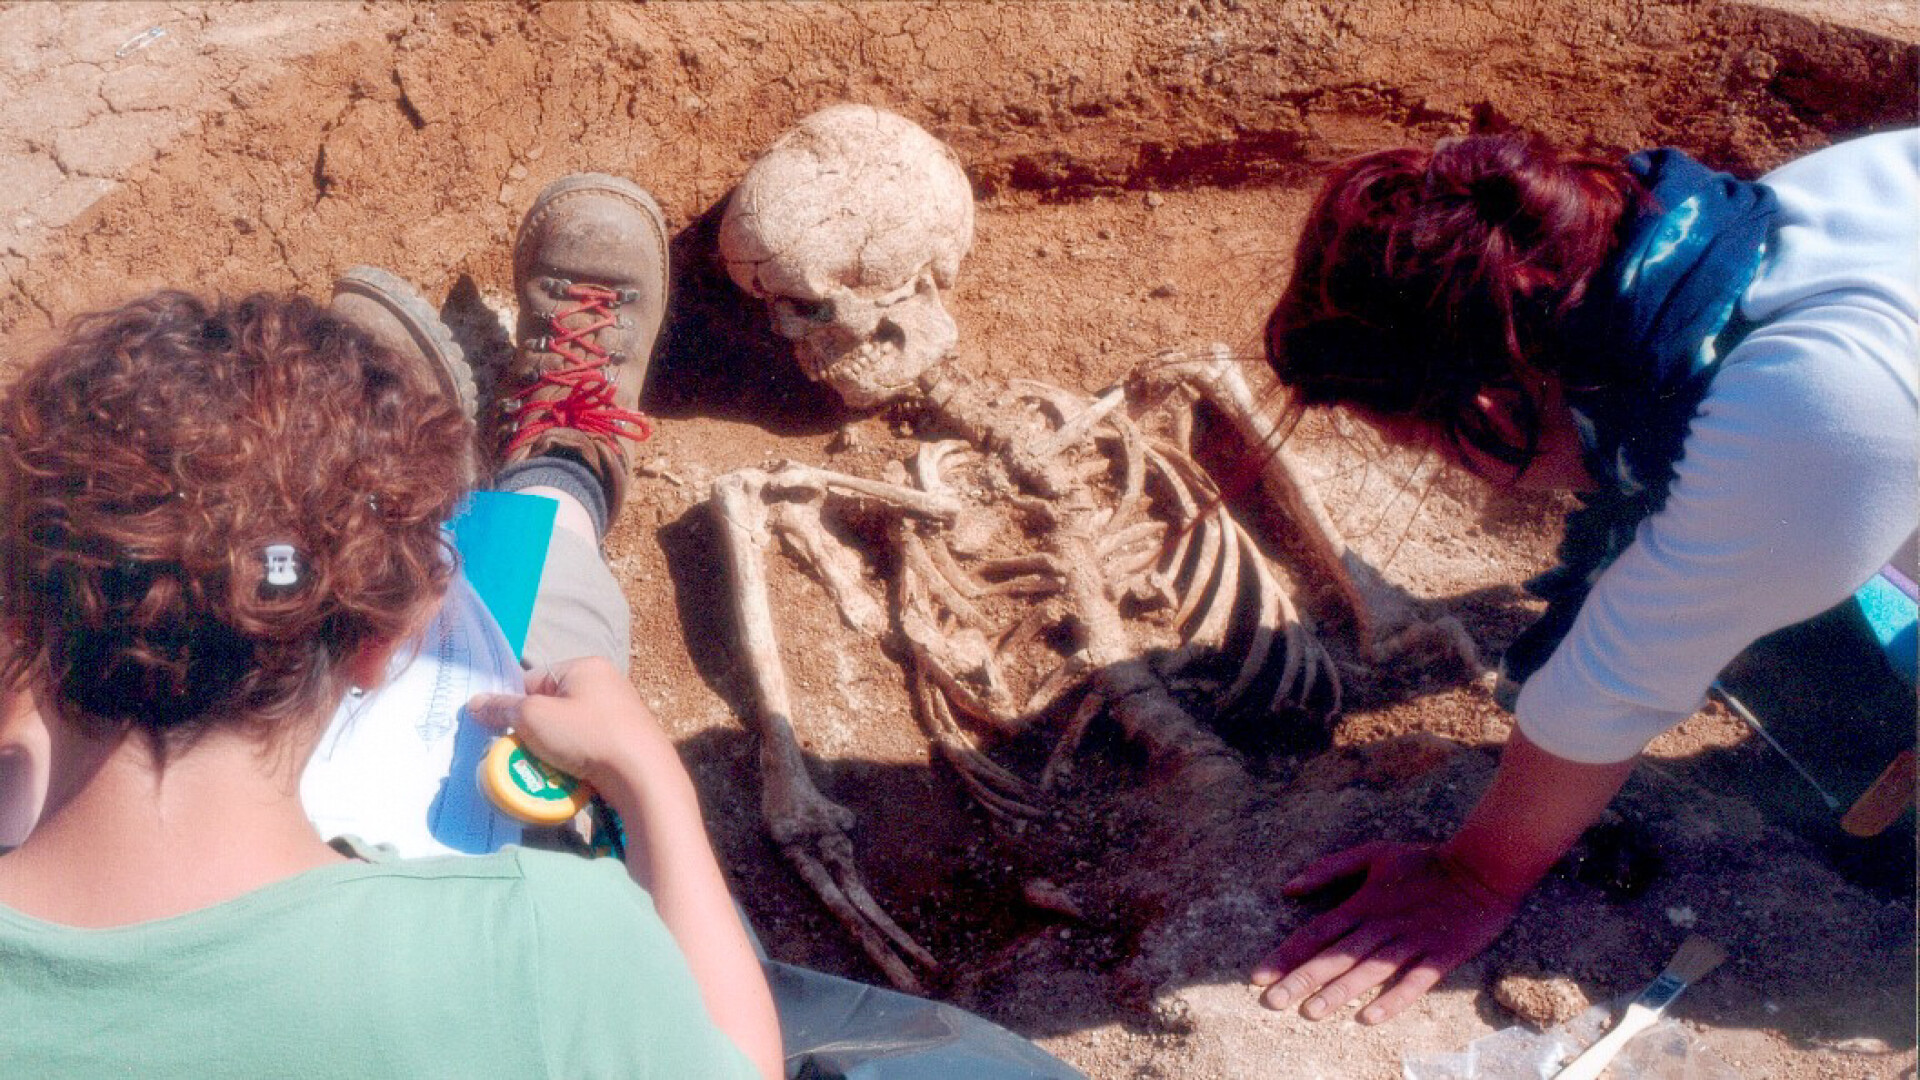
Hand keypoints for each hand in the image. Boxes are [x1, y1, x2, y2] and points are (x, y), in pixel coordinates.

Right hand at [467, 657, 686, 805]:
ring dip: (549, 748)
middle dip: (531, 730)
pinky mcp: (625, 741)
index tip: (499, 730)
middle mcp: (605, 683)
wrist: (642, 776)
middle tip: (517, 753)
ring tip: (539, 767)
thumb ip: (503, 709)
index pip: (533, 679)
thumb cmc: (587, 735)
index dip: (512, 704)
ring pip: (566, 729)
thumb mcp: (535, 718)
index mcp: (585, 667)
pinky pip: (585, 746)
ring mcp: (618, 713)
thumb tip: (475, 703)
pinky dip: (572, 759)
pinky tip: (564, 775)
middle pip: (550, 706)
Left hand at [1251, 840, 1524, 1024]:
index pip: (1316, 932)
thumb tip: (1288, 887)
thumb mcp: (1373, 853)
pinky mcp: (1441, 956)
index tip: (1258, 976)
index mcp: (1363, 903)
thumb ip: (1329, 869)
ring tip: (1311, 1013)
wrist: (1482, 867)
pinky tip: (1370, 1019)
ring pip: (1369, 971)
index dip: (1286, 954)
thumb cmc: (1424, 862)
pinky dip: (1393, 1000)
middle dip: (1301, 979)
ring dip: (1340, 992)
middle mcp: (1381, 925)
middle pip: (1336, 955)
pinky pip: (1414, 982)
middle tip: (1271, 1003)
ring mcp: (1411, 942)